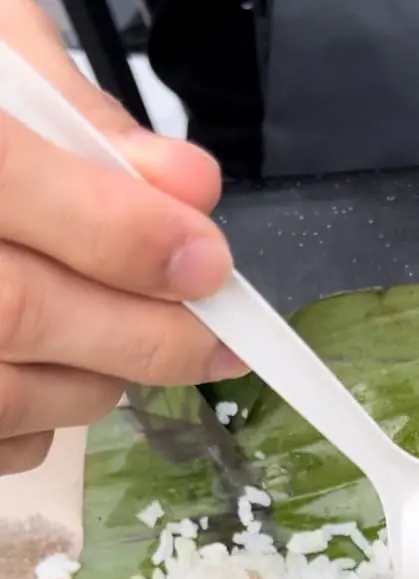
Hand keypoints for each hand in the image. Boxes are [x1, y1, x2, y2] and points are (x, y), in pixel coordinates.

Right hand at [0, 0, 243, 475]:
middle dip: (144, 335)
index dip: (123, 235)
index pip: (10, 188)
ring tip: (131, 341)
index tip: (207, 262)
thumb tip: (190, 188)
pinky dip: (49, 420)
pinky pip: (0, 440)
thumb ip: (82, 119)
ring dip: (101, 379)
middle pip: (20, 312)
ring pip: (12, 392)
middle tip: (218, 341)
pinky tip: (60, 370)